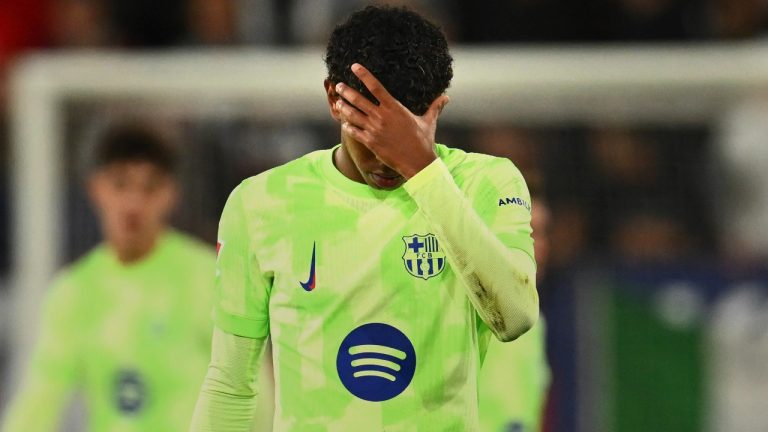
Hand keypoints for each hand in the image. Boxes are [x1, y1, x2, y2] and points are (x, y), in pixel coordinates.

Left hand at [335, 63, 448, 178]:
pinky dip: (348, 127)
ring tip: (337, 102)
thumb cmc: (424, 141)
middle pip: (359, 99)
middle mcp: (382, 116)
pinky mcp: (371, 142)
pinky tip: (344, 123)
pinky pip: (354, 132)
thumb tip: (447, 97)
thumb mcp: (429, 122)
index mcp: (395, 107)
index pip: (375, 86)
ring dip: (343, 107)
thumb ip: (435, 107)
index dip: (363, 75)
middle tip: (339, 85)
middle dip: (346, 91)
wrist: (417, 162)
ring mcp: (374, 129)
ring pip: (353, 115)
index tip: (354, 66)